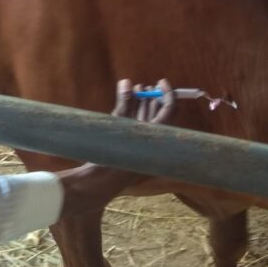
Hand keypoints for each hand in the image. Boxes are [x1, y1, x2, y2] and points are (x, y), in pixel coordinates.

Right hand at [55, 79, 174, 218]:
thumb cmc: (109, 157)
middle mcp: (153, 143)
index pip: (169, 111)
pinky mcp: (133, 150)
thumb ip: (124, 103)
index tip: (161, 81)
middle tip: (144, 86)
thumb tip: (127, 82)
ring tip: (136, 91)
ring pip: (148, 121)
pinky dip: (135, 115)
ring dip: (143, 105)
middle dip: (152, 98)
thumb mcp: (116, 126)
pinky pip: (139, 129)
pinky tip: (128, 105)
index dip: (168, 94)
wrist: (98, 185)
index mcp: (155, 138)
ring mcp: (143, 147)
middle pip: (159, 115)